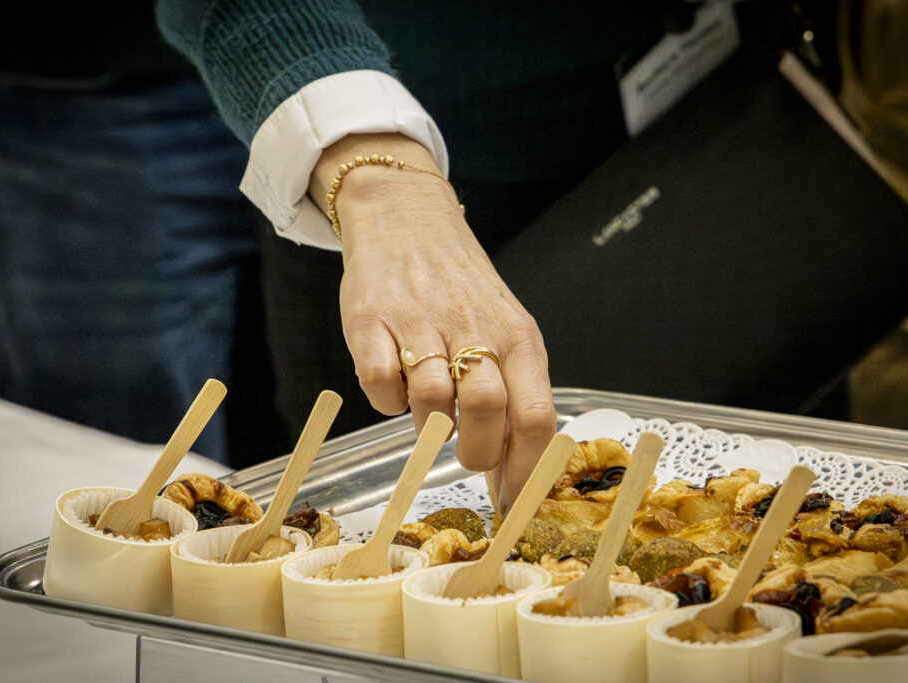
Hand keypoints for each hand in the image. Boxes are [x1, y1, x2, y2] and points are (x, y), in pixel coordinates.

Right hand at [309, 133, 556, 512]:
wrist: (406, 216)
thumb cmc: (461, 288)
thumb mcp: (504, 329)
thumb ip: (514, 395)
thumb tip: (513, 478)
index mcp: (518, 336)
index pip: (537, 417)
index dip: (526, 472)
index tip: (512, 502)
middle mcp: (475, 327)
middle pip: (488, 411)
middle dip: (476, 453)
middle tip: (466, 455)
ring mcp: (420, 322)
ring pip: (431, 402)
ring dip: (430, 428)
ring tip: (431, 414)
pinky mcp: (370, 321)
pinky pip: (379, 384)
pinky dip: (386, 401)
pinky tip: (396, 385)